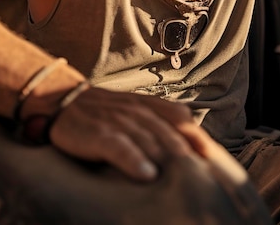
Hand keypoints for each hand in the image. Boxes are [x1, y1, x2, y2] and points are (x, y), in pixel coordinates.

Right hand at [48, 87, 242, 182]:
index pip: (181, 119)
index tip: (216, 160)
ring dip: (168, 158)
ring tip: (185, 179)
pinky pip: (119, 146)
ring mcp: (118, 120)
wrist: (63, 100)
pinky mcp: (99, 133)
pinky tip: (147, 174)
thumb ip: (158, 122)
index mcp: (148, 104)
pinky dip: (134, 159)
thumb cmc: (103, 112)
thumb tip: (190, 145)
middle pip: (170, 132)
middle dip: (189, 154)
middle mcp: (137, 110)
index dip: (199, 139)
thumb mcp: (134, 110)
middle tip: (207, 178)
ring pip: (150, 139)